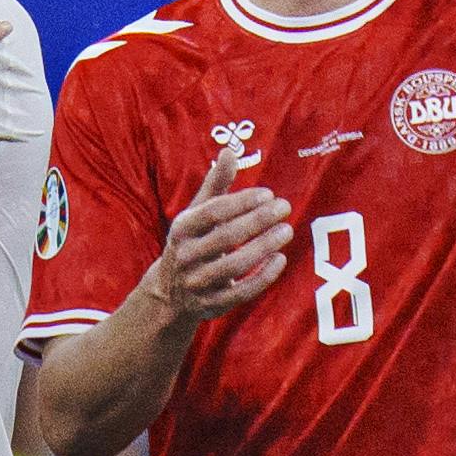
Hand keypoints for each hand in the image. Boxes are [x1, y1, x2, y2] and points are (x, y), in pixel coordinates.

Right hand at [145, 139, 293, 324]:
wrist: (169, 293)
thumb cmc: (193, 243)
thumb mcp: (196, 214)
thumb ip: (215, 185)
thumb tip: (230, 151)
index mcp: (181, 230)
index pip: (211, 213)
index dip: (240, 203)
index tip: (268, 194)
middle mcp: (185, 257)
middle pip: (224, 238)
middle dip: (257, 222)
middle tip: (285, 207)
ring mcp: (197, 283)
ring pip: (234, 267)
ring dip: (263, 247)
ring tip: (287, 230)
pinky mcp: (212, 305)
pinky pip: (240, 292)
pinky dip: (262, 277)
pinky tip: (280, 259)